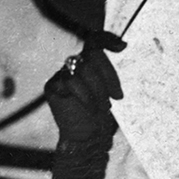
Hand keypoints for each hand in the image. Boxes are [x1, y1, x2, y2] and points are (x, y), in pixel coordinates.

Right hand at [45, 31, 125, 177]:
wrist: (88, 139)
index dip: (107, 39)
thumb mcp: (114, 91)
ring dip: (98, 87)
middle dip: (109, 74)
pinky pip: (70, 80)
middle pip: (92, 54)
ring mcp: (62, 74)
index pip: (95, 41)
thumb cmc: (105, 116)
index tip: (122, 46)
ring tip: (105, 105)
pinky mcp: (52, 85)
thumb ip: (114, 72)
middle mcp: (75, 65)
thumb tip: (126, 51)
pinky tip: (90, 106)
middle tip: (118, 96)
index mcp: (90, 63)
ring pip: (84, 67)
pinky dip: (84, 94)